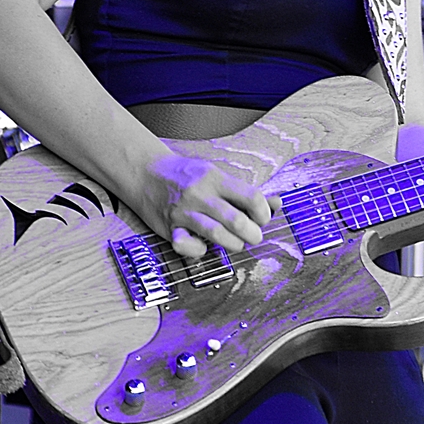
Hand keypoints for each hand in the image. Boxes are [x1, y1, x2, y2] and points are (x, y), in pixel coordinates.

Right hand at [128, 152, 276, 258]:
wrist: (146, 172)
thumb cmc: (187, 175)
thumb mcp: (217, 175)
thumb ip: (245, 192)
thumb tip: (277, 203)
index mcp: (216, 179)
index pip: (251, 197)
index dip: (264, 212)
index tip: (263, 218)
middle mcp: (200, 194)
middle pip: (236, 220)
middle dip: (253, 234)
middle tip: (255, 236)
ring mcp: (184, 212)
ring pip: (216, 234)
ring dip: (234, 244)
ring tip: (238, 244)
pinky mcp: (169, 228)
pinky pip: (187, 246)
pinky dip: (200, 251)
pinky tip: (205, 247)